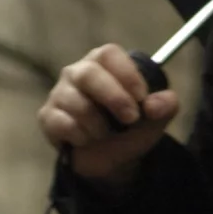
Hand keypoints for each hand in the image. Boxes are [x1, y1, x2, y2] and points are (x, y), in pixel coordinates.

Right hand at [38, 45, 179, 195]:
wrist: (111, 160)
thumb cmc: (131, 128)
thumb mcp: (156, 118)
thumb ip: (164, 106)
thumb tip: (155, 104)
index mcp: (104, 64)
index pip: (109, 53)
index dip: (127, 74)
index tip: (142, 98)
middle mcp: (78, 73)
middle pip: (88, 73)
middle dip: (114, 98)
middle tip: (131, 119)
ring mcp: (60, 93)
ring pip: (76, 102)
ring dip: (99, 125)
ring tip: (107, 133)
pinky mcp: (47, 116)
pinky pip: (62, 123)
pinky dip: (81, 136)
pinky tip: (87, 139)